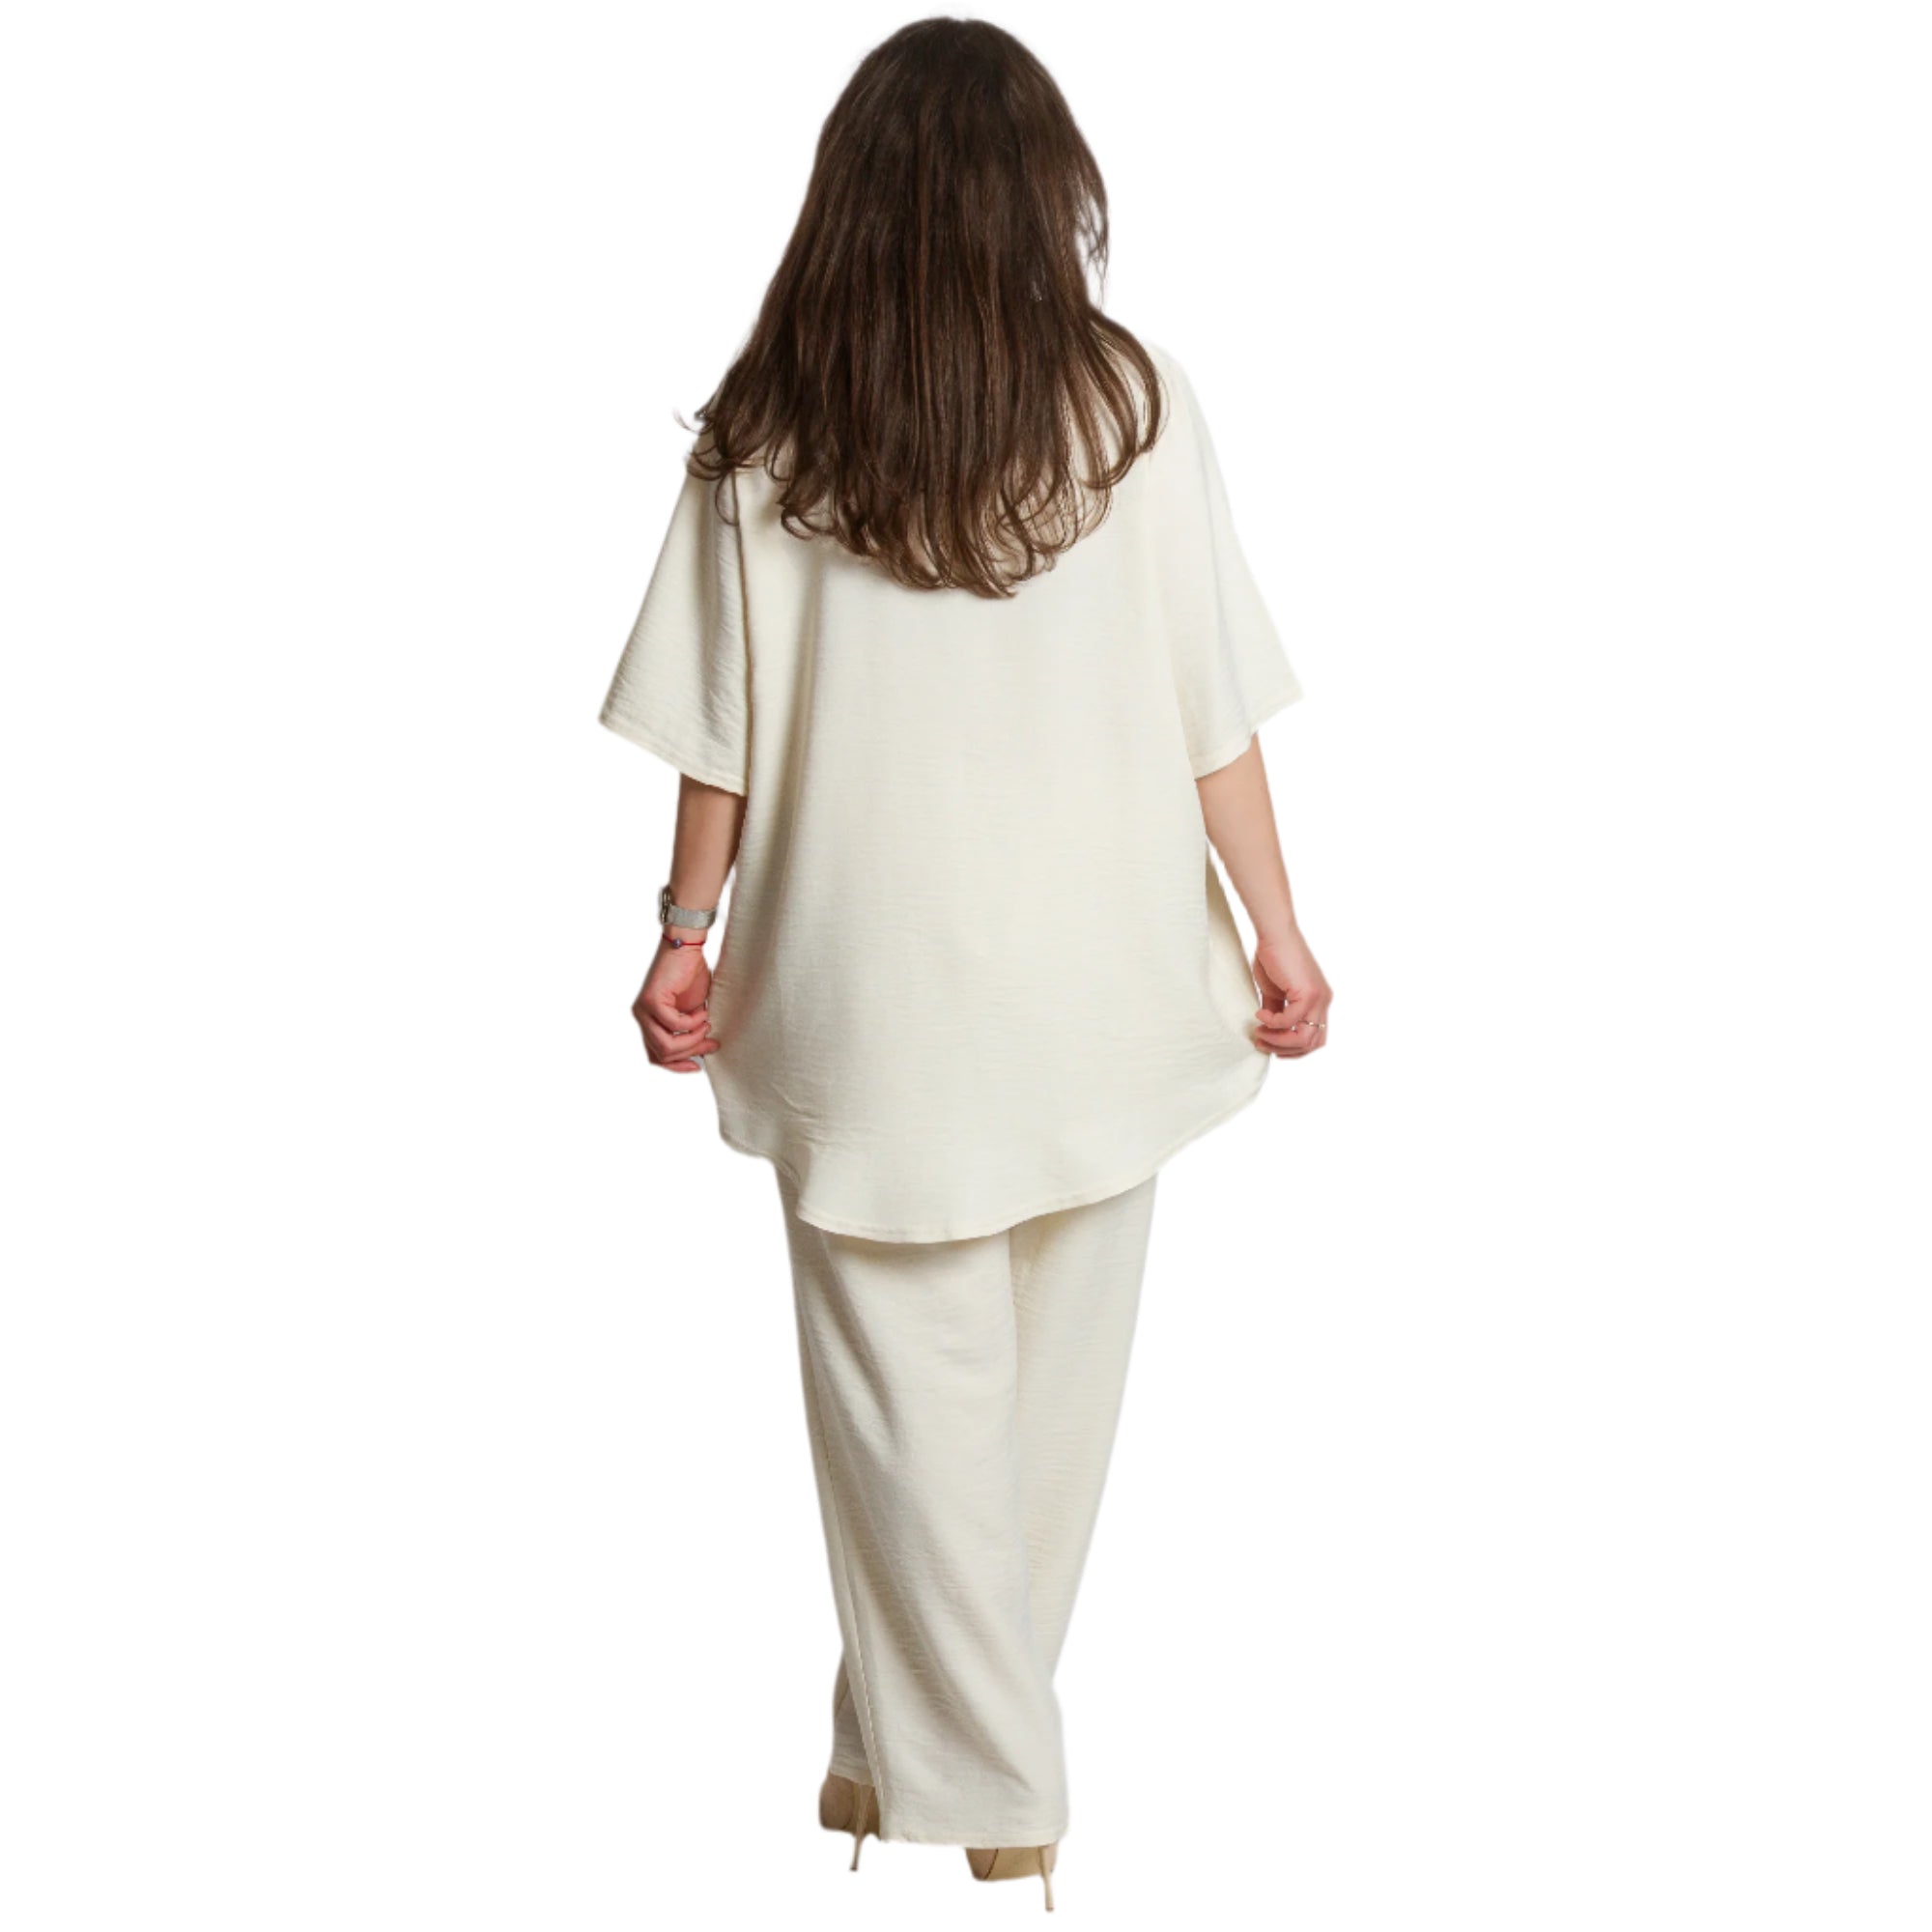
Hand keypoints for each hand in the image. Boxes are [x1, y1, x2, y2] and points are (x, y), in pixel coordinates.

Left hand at [633, 941, 717, 1072]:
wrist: (687, 949)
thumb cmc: (692, 976)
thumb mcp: (694, 1013)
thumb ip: (692, 1033)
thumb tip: (704, 1053)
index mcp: (650, 1023)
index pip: (657, 1057)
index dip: (677, 1066)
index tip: (698, 1066)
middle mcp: (642, 1018)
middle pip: (663, 1054)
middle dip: (691, 1051)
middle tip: (712, 1043)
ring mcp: (643, 1011)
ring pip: (665, 1046)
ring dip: (692, 1039)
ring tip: (707, 1025)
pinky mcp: (650, 1001)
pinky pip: (674, 1025)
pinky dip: (692, 1023)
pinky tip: (702, 1011)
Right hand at [1252, 928, 1332, 1057]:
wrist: (1274, 934)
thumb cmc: (1272, 956)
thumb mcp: (1275, 992)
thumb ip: (1276, 1011)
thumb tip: (1269, 1030)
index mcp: (1318, 1001)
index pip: (1315, 1038)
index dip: (1294, 1049)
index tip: (1270, 1045)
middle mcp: (1323, 1001)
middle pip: (1312, 1043)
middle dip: (1284, 1049)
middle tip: (1261, 1042)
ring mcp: (1319, 998)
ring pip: (1304, 1038)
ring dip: (1278, 1041)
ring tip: (1259, 1032)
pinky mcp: (1308, 993)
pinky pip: (1290, 1021)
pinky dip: (1272, 1023)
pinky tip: (1259, 1014)